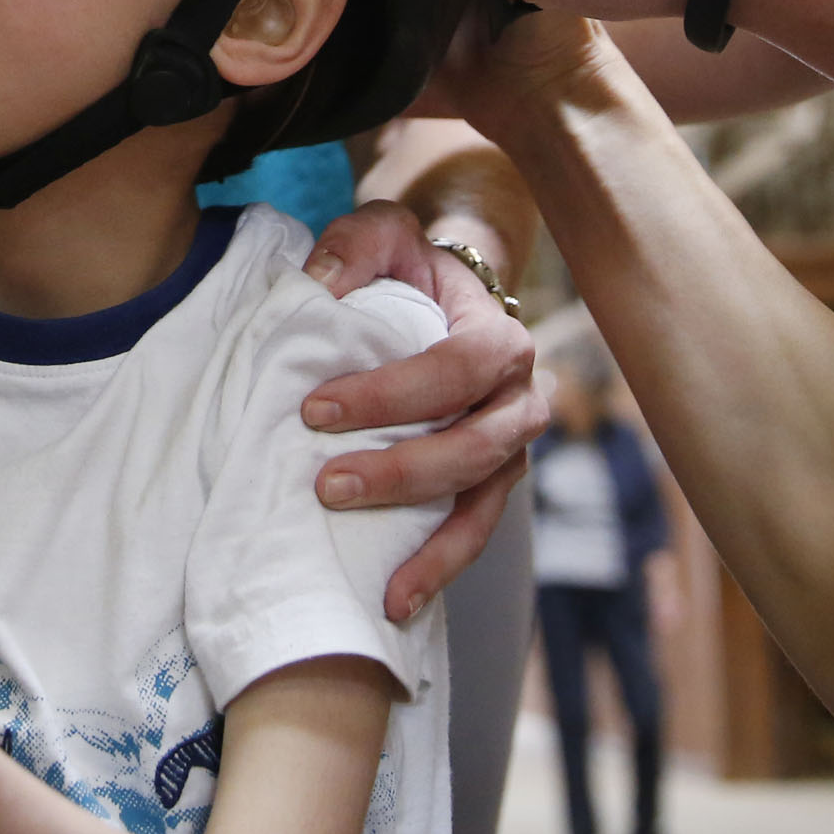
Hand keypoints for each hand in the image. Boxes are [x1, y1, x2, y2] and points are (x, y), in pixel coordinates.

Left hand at [299, 203, 551, 622]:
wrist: (448, 295)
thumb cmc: (411, 268)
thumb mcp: (383, 232)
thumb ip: (354, 246)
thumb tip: (319, 287)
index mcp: (499, 336)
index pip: (456, 369)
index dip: (392, 394)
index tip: (315, 409)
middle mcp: (518, 399)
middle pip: (473, 448)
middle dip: (402, 473)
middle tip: (325, 486)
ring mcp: (509, 451)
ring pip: (481, 506)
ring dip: (430, 544)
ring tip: (381, 584)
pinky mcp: (490, 486)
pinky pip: (473, 534)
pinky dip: (440, 568)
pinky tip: (398, 601)